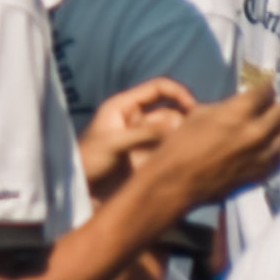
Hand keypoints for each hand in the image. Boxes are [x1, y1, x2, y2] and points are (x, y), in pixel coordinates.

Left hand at [78, 77, 194, 195]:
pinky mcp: (150, 157)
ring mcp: (144, 139)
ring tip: (191, 151)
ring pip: (173, 132)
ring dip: (183, 139)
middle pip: (171, 111)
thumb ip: (144, 133)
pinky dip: (179, 153)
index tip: (194, 109)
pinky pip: (170, 150)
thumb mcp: (114, 144)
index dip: (178, 93)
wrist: (83, 191)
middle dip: (185, 120)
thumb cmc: (89, 161)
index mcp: (124, 106)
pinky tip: (188, 161)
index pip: (158, 89)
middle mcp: (137, 119)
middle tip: (197, 136)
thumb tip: (177, 122)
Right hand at [147, 84, 279, 208]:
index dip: (264, 87)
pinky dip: (275, 151)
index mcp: (238, 112)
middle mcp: (257, 131)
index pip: (266, 91)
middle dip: (274, 105)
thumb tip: (239, 105)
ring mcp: (263, 154)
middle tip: (266, 106)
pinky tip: (263, 150)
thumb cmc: (181, 144)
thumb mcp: (198, 114)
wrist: (178, 181)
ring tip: (269, 127)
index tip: (263, 88)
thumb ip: (225, 107)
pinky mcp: (263, 173)